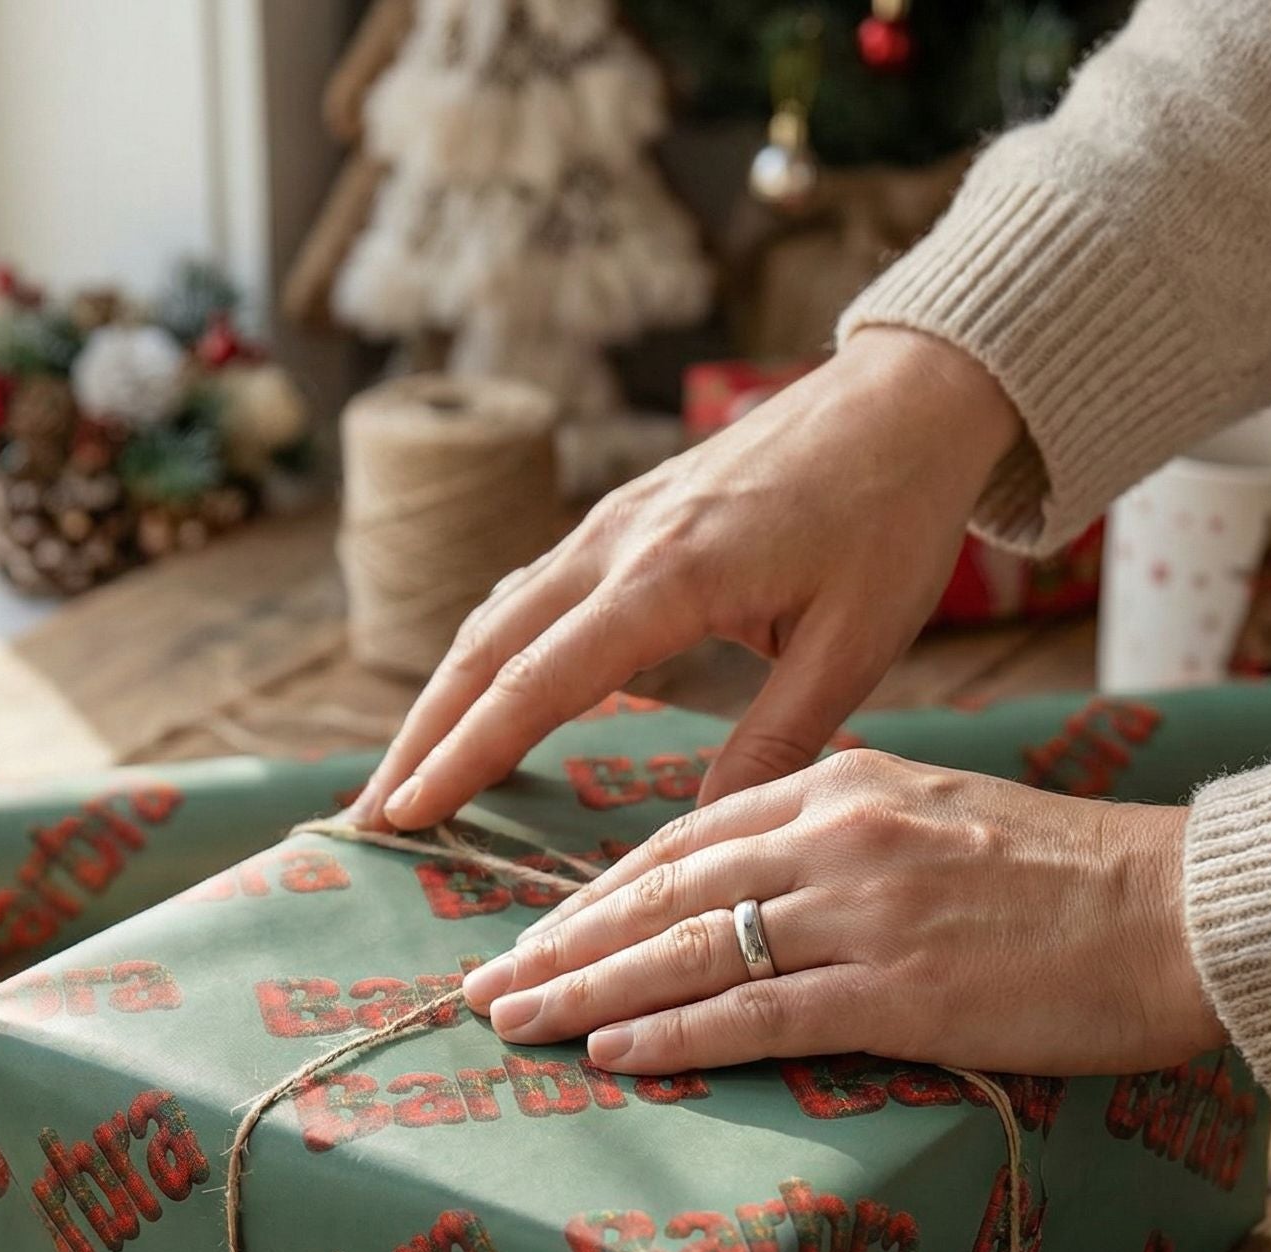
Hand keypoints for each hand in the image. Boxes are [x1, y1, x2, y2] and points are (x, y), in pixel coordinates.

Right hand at [350, 328, 1021, 831]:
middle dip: (417, 738)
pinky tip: (470, 697)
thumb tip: (703, 834)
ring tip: (400, 776)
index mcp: (670, 576)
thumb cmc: (891, 518)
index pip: (535, 682)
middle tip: (364, 816)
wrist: (905, 399)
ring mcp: (609, 522)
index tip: (407, 815)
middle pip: (481, 649)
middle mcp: (616, 541)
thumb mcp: (854, 644)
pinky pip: (525, 591)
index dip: (465, 755)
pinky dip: (482, 654)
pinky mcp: (621, 517)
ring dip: (437, 698)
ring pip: (491, 617)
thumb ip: (775, 740)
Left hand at [459, 752, 1225, 1076]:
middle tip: (486, 984)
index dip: (599, 891)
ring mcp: (863, 914)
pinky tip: (611, 1051)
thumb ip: (846, 836)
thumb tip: (765, 882)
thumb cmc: (1073, 874)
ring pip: (688, 951)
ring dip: (586, 989)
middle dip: (561, 941)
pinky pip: (756, 1014)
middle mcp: (837, 837)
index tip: (539, 928)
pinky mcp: (898, 992)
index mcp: (845, 785)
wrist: (1182, 909)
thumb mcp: (940, 816)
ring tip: (515, 1023)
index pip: (686, 839)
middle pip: (663, 892)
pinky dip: (673, 1035)